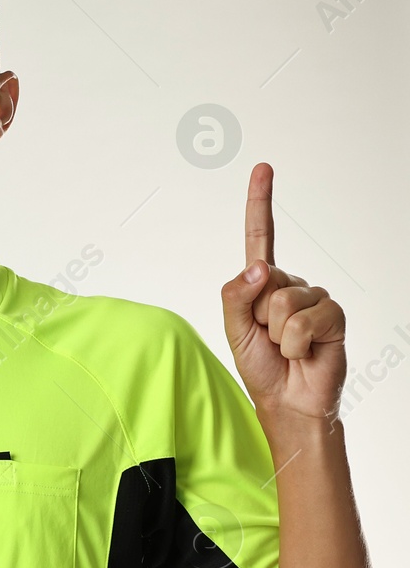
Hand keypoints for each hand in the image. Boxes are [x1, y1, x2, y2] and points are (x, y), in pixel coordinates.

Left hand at [220, 162, 346, 421]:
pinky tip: (304, 352)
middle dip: (258, 317)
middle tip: (269, 339)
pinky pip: (304, 321)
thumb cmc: (260, 364)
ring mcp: (314, 298)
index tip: (263, 168)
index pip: (261, 235)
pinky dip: (297, 343)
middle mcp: (289, 284)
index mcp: (262, 283)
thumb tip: (259, 267)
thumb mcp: (234, 330)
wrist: (288, 399)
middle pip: (265, 282)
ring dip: (278, 334)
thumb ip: (235, 296)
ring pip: (283, 303)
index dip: (261, 201)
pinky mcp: (333, 315)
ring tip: (286, 348)